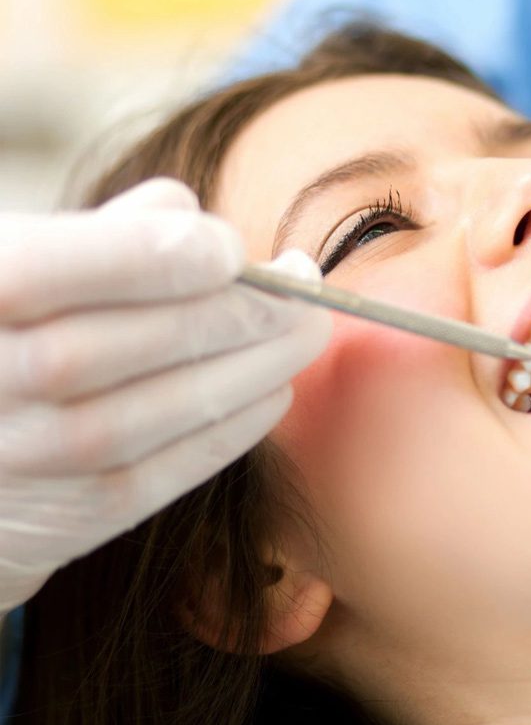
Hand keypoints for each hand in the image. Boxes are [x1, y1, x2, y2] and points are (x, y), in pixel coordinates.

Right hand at [0, 178, 330, 612]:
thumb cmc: (8, 336)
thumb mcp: (23, 263)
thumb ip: (103, 233)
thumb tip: (190, 212)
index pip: (60, 267)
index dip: (162, 253)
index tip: (232, 247)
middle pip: (141, 340)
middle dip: (245, 310)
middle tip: (305, 289)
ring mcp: (34, 456)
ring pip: (171, 406)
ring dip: (260, 365)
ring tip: (304, 332)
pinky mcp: (77, 512)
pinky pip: (174, 469)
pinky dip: (238, 425)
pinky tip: (274, 387)